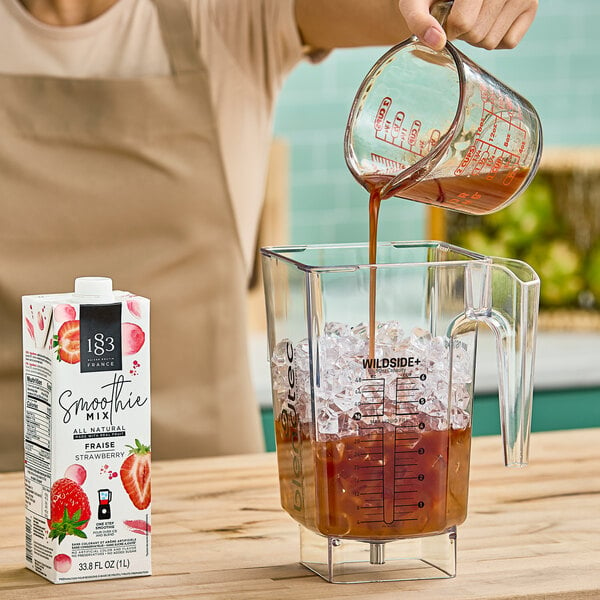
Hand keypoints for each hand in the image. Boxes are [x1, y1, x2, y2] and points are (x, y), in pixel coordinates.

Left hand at [397, 0, 538, 50]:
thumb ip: (419, 20)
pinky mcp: (531, 7)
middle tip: (460, 16)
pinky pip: (509, 42)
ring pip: (490, 41)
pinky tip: (489, 21)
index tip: (445, 18)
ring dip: (477, 37)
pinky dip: (495, 38)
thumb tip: (437, 43)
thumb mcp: (416, 2)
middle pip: (477, 34)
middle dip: (463, 33)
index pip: (462, 21)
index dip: (449, 27)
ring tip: (474, 16)